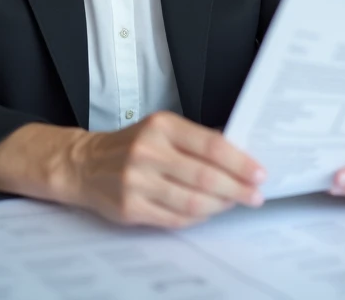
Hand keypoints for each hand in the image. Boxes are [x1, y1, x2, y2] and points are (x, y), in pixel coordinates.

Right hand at [67, 111, 265, 227]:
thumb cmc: (132, 145)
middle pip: (205, 177)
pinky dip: (198, 217)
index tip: (259, 173)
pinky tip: (208, 212)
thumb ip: (197, 140)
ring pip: (192, 201)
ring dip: (220, 206)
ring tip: (234, 203)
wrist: (85, 164)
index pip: (211, 145)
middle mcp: (148, 152)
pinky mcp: (131, 207)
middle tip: (255, 195)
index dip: (240, 162)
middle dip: (237, 189)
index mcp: (161, 126)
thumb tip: (239, 154)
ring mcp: (137, 182)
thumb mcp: (162, 128)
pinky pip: (175, 218)